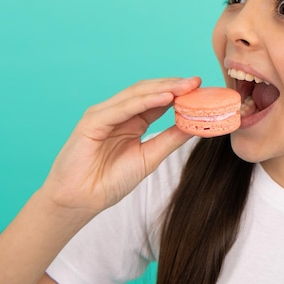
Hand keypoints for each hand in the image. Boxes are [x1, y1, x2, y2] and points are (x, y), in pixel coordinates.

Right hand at [40, 77, 200, 216]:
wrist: (81, 201)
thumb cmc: (110, 181)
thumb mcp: (150, 157)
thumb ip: (170, 139)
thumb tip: (196, 125)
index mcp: (132, 120)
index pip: (158, 99)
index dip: (179, 93)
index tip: (202, 90)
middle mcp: (118, 113)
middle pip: (149, 91)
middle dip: (174, 85)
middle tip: (197, 82)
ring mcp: (104, 114)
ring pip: (137, 94)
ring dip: (163, 88)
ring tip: (186, 86)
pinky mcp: (92, 121)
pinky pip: (122, 108)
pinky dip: (144, 101)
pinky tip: (165, 98)